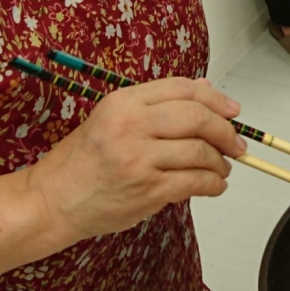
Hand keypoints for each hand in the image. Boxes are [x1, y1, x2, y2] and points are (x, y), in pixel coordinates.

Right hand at [28, 79, 246, 243]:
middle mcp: (132, 125)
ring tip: (222, 167)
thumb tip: (204, 90)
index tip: (232, 111)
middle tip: (237, 143)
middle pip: (198, 117)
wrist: (52, 201)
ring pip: (200, 152)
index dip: (216, 98)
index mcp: (123, 102)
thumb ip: (157, 104)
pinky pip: (195, 182)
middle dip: (226, 131)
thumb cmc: (80, 162)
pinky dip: (213, 184)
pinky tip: (214, 185)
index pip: (183, 89)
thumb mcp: (112, 119)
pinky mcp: (147, 190)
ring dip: (221, 162)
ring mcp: (140, 159)